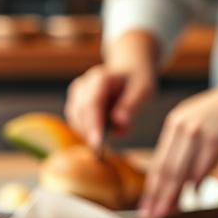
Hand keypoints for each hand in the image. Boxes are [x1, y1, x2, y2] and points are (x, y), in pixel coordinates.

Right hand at [65, 30, 158, 145]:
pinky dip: (90, 130)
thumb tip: (119, 122)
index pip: (92, 103)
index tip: (97, 143)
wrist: (128, 74)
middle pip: (81, 113)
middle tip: (109, 143)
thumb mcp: (143, 91)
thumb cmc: (137, 83)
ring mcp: (76, 95)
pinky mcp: (74, 105)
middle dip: (92, 131)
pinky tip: (106, 128)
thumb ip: (131, 105)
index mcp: (100, 78)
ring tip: (115, 129)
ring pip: (76, 121)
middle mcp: (83, 85)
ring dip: (93, 131)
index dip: (93, 124)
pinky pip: (78, 124)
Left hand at [140, 70, 217, 217]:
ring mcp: (198, 133)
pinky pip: (203, 168)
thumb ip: (185, 145)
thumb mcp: (198, 122)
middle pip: (166, 170)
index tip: (145, 206)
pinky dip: (197, 185)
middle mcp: (182, 127)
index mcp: (174, 123)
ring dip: (174, 196)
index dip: (151, 187)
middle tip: (151, 216)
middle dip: (157, 197)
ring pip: (181, 172)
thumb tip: (180, 178)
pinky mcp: (216, 140)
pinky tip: (194, 197)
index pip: (158, 162)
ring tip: (166, 213)